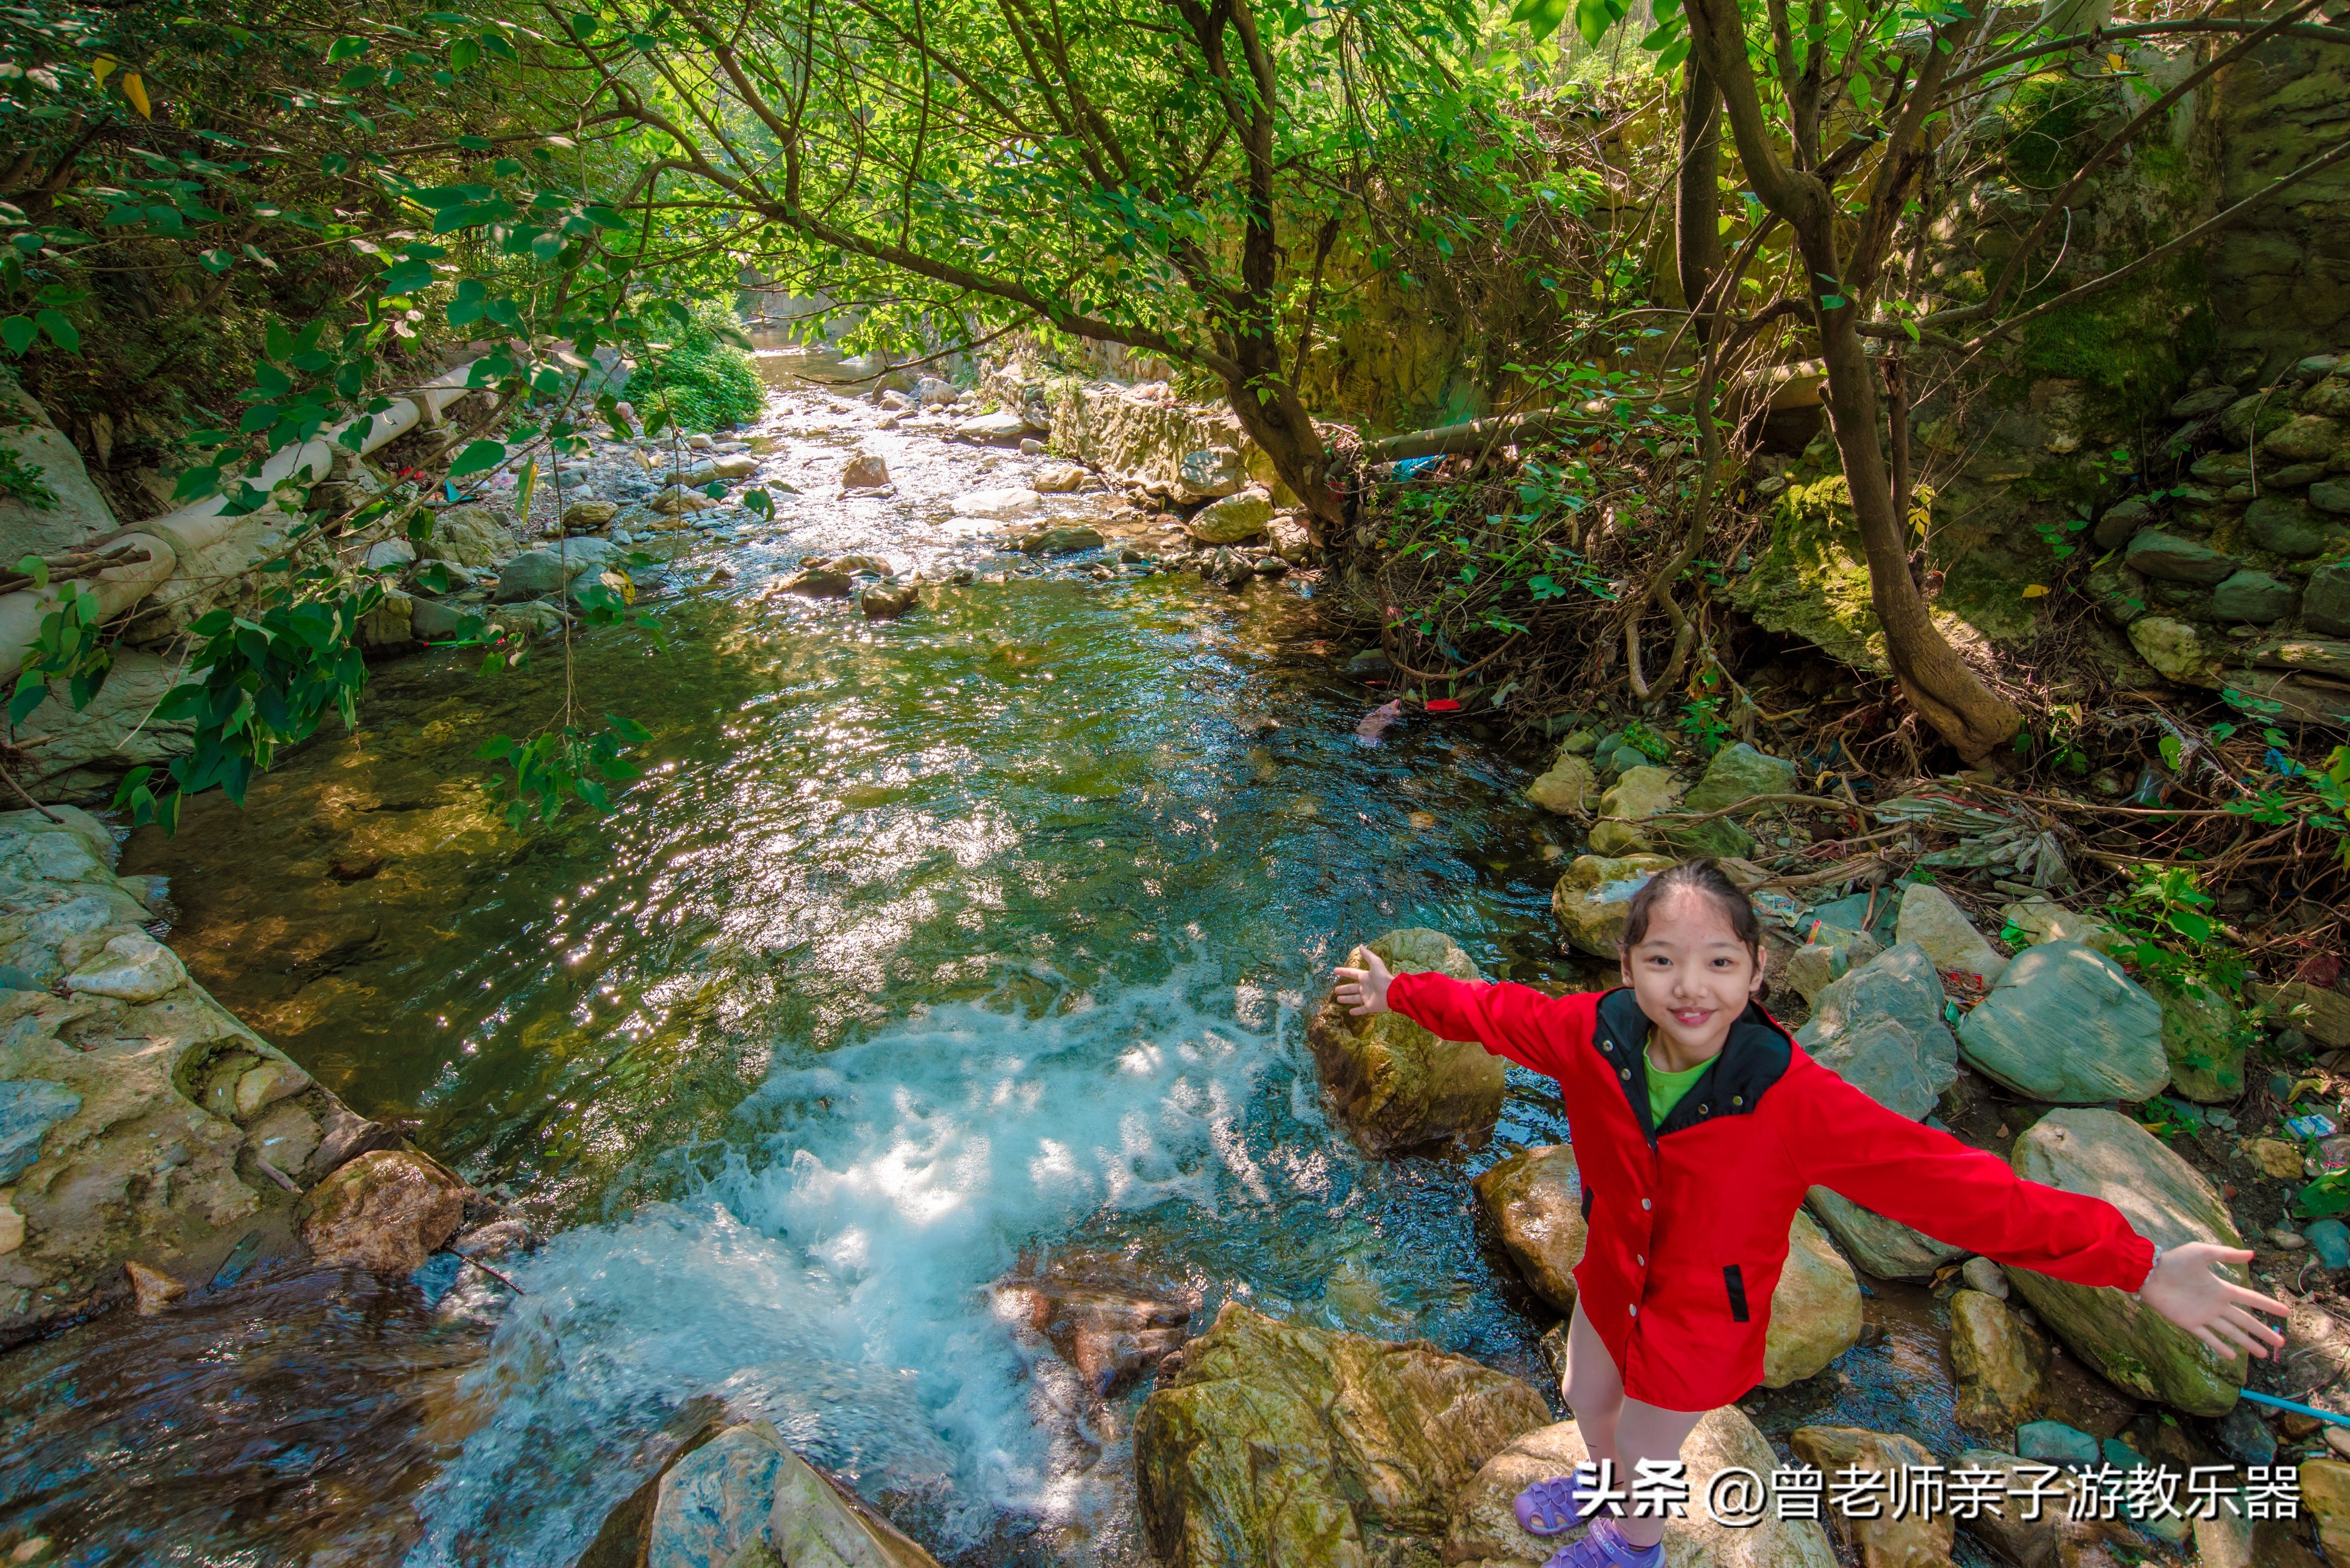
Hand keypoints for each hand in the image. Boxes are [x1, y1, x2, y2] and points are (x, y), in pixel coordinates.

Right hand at [1332, 949, 1392, 1016]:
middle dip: (1344, 988)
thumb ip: (1368, 955)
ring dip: (1346, 999)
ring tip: (1338, 999)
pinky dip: (1356, 1011)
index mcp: (1365, 977)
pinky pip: (1362, 1009)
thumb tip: (1360, 945)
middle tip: (1335, 990)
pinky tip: (1350, 1013)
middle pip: (1352, 988)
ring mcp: (1367, 998)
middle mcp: (1365, 987)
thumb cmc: (1382, 977)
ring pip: (1354, 999)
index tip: (1335, 971)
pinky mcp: (1370, 1007)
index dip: (1343, 972)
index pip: (1352, 973)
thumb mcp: (1375, 963)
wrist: (1392, 992)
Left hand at [2137, 1241, 2289, 1360]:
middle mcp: (2216, 1304)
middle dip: (2263, 1332)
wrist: (2148, 1272)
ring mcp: (2204, 1315)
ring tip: (2263, 1354)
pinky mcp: (2189, 1323)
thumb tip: (2252, 1254)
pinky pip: (2208, 1337)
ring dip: (2247, 1343)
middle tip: (2281, 1343)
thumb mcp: (2202, 1252)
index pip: (2251, 1299)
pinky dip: (2220, 1347)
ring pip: (2231, 1332)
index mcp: (2221, 1288)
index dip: (2268, 1306)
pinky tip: (2232, 1356)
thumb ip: (2226, 1254)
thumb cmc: (2174, 1260)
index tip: (2286, 1312)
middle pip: (2245, 1321)